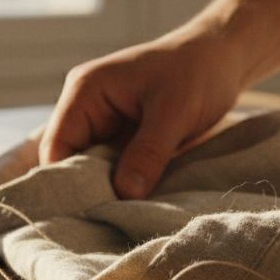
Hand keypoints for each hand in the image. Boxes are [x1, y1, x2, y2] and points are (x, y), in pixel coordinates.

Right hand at [40, 27, 245, 198]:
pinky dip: (124, 185)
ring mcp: (105, 123)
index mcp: (85, 91)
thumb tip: (125, 194)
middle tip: (109, 221)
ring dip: (108, 190)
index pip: (56, 147)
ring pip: (93, 169)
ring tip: (123, 217)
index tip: (87, 214)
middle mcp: (87, 107)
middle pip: (70, 161)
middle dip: (88, 191)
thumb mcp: (175, 112)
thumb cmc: (198, 72)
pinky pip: (115, 168)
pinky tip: (137, 205)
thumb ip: (148, 153)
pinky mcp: (124, 137)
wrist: (223, 57)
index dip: (65, 182)